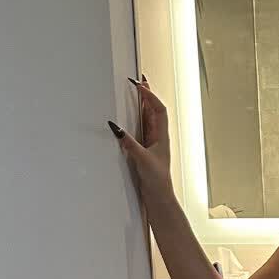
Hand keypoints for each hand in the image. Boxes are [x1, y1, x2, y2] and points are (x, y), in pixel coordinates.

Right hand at [108, 74, 172, 197]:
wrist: (159, 198)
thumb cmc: (157, 181)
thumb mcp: (142, 160)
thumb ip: (129, 144)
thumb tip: (116, 128)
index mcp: (162, 137)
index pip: (158, 109)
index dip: (150, 96)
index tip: (140, 85)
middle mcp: (158, 137)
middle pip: (153, 110)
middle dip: (146, 94)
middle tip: (138, 80)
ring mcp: (151, 143)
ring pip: (147, 118)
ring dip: (141, 104)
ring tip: (135, 91)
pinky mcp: (144, 150)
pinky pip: (140, 129)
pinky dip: (135, 118)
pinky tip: (129, 115)